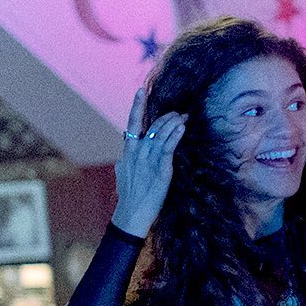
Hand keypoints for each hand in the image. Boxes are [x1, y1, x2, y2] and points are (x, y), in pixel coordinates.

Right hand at [112, 88, 186, 237]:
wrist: (131, 214)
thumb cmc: (129, 197)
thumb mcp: (122, 174)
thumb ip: (125, 161)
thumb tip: (123, 156)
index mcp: (128, 151)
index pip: (132, 123)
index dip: (137, 106)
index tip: (141, 91)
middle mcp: (137, 152)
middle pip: (152, 126)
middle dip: (166, 116)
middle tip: (177, 112)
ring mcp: (148, 160)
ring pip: (162, 134)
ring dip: (174, 123)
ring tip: (183, 117)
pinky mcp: (161, 169)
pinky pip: (168, 147)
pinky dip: (175, 135)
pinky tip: (182, 128)